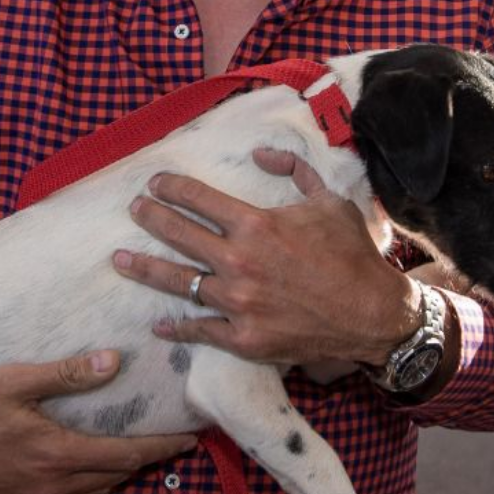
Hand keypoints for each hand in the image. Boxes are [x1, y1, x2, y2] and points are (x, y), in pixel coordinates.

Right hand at [0, 349, 196, 493]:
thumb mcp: (17, 380)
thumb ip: (67, 374)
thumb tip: (115, 361)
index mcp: (58, 451)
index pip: (127, 455)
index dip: (162, 448)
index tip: (190, 439)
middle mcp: (52, 484)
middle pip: (116, 477)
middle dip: (147, 460)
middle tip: (167, 441)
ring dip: (118, 479)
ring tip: (132, 457)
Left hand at [114, 148, 415, 368]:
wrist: (373, 314)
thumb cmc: (352, 255)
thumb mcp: (330, 199)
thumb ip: (294, 171)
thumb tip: (261, 155)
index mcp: (256, 225)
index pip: (198, 199)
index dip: (171, 187)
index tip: (156, 183)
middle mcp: (238, 262)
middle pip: (178, 235)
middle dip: (151, 218)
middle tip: (134, 211)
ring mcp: (237, 303)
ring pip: (177, 282)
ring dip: (145, 269)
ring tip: (121, 260)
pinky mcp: (243, 338)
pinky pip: (200, 330)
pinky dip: (176, 328)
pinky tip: (158, 324)